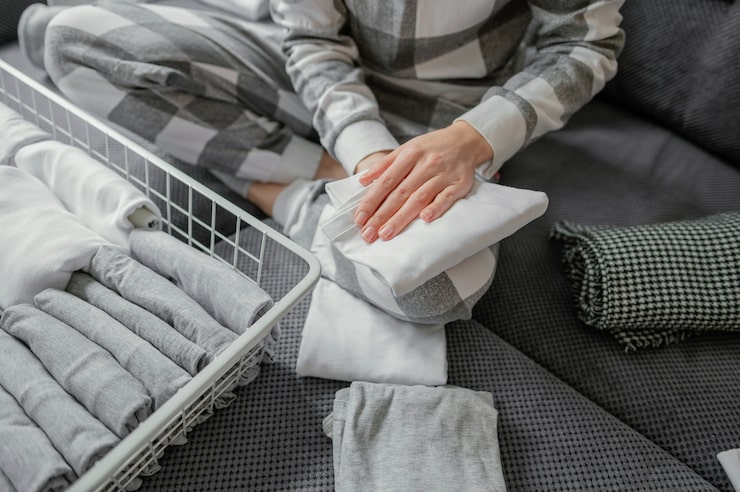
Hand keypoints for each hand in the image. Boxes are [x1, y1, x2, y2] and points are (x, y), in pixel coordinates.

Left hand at [353, 121, 492, 242]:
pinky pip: (446, 198)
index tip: (359, 218)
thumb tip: (362, 180)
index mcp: (409, 154)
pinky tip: (424, 219)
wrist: (467, 140)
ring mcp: (443, 175)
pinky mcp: (459, 184)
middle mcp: (425, 164)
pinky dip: (436, 208)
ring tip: (386, 233)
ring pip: (419, 198)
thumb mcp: (407, 148)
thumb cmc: (432, 147)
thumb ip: (385, 164)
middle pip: (400, 193)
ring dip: (401, 217)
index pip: (386, 181)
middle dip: (381, 215)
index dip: (371, 201)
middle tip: (368, 233)